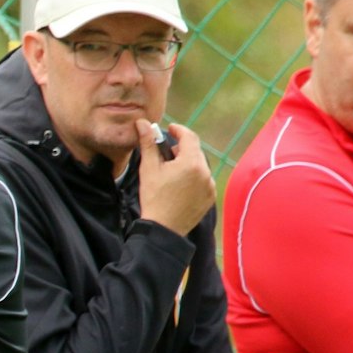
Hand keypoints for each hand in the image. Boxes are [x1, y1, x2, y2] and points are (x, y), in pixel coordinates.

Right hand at [136, 120, 214, 237]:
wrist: (163, 229)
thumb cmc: (153, 198)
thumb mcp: (148, 169)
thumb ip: (148, 143)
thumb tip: (142, 122)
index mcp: (191, 162)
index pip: (189, 136)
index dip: (178, 130)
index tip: (169, 130)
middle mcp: (205, 172)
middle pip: (195, 151)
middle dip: (182, 149)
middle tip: (166, 153)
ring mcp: (210, 185)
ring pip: (199, 166)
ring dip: (188, 164)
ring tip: (172, 172)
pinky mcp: (210, 197)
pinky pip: (203, 180)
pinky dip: (193, 178)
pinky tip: (180, 186)